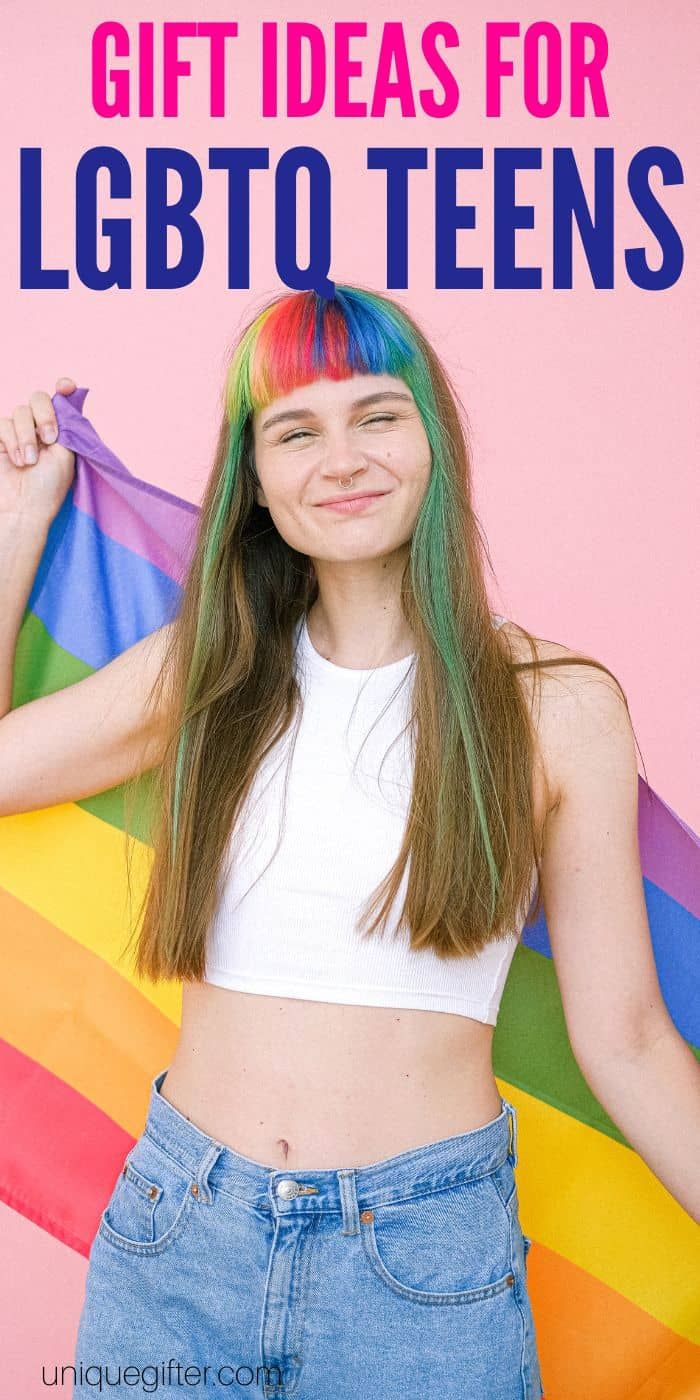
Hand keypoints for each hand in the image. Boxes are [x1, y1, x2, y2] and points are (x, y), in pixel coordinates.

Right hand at [0, 377, 77, 528]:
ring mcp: (17, 432)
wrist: (24, 508)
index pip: (60, 401)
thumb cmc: (48, 487)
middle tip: (49, 439)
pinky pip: (3, 424)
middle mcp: (38, 428)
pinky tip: (17, 460)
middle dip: (45, 416)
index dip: (63, 389)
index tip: (65, 386)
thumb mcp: (66, 455)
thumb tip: (69, 397)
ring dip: (26, 437)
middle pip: (38, 398)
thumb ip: (67, 426)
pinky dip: (12, 441)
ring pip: (20, 411)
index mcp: (59, 431)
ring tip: (29, 461)